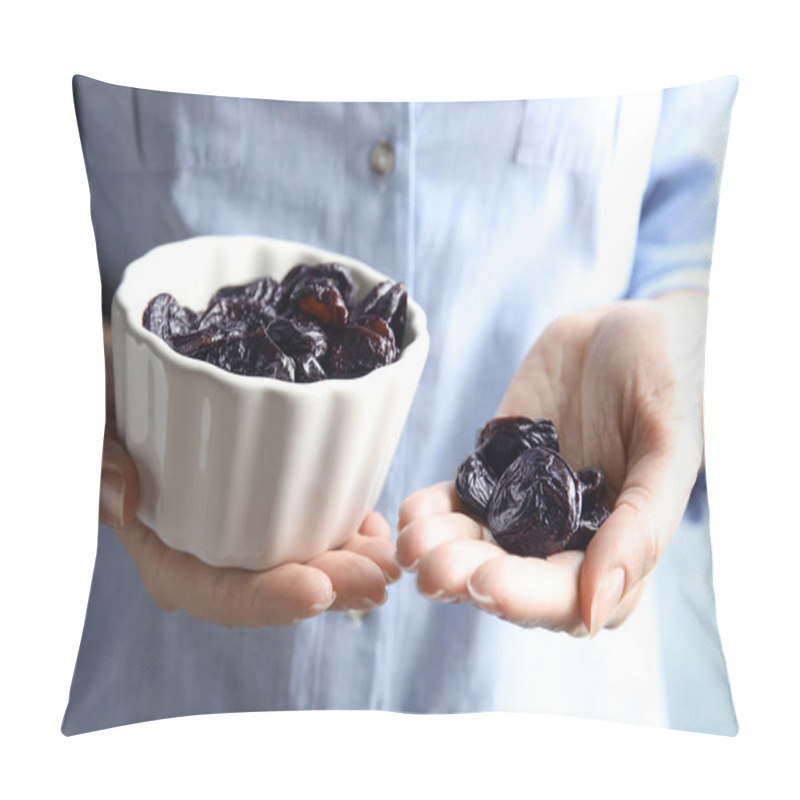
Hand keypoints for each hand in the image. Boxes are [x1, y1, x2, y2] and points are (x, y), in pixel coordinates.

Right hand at [99, 322, 399, 626]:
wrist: (133, 365)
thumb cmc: (108, 390)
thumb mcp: (88, 412)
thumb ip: (96, 453)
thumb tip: (123, 499)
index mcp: (162, 539)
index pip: (211, 589)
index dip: (262, 600)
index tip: (315, 590)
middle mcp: (207, 540)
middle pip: (270, 582)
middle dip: (328, 586)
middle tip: (378, 575)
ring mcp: (241, 517)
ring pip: (299, 557)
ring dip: (349, 562)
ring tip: (389, 554)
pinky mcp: (270, 489)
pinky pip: (311, 520)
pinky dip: (346, 526)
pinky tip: (376, 524)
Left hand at [396, 292, 706, 635]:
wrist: (625, 329)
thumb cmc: (668, 382)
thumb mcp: (668, 447)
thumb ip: (641, 526)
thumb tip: (598, 611)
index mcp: (617, 546)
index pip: (567, 598)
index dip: (525, 599)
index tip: (484, 584)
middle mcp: (566, 536)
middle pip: (511, 578)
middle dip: (468, 577)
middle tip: (431, 568)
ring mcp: (525, 504)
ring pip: (477, 545)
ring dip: (440, 551)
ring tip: (410, 542)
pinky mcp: (496, 470)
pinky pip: (459, 501)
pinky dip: (433, 512)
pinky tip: (412, 512)